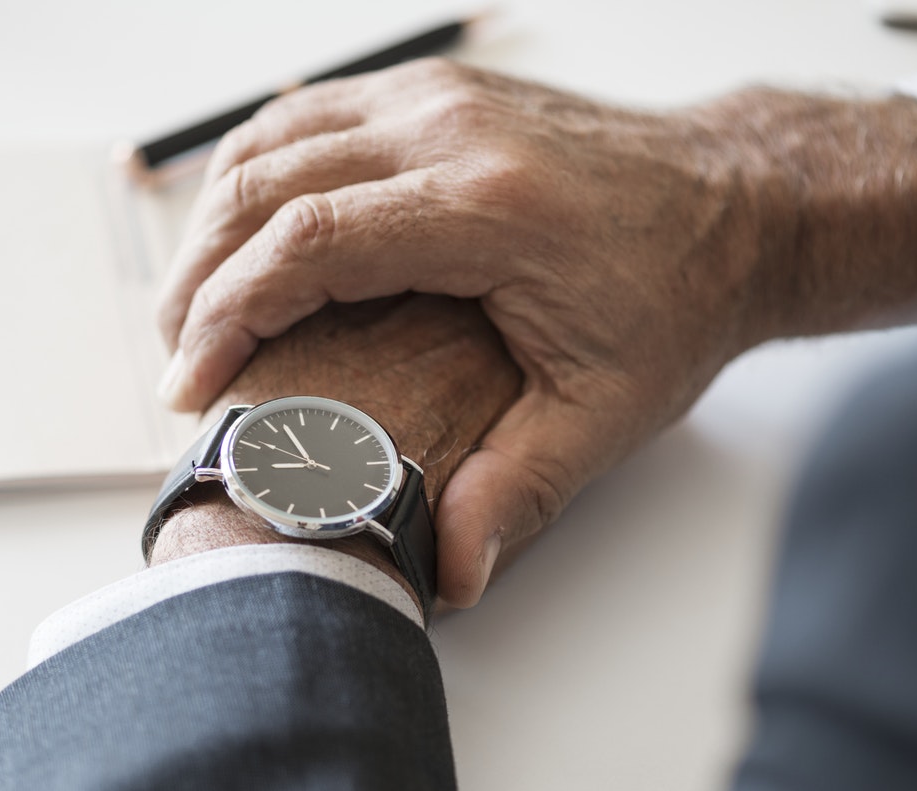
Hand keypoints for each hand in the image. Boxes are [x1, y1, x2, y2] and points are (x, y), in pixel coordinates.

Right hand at [156, 59, 916, 606]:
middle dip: (197, 276)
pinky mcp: (437, 93)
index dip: (225, 315)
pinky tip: (244, 232)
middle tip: (178, 356)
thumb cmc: (677, 296)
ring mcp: (440, 98)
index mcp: (487, 208)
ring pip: (272, 137)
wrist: (738, 206)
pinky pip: (310, 115)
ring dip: (213, 221)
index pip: (304, 244)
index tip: (189, 382)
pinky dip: (256, 173)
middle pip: (264, 183)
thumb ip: (518, 488)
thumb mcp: (607, 410)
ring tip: (194, 305)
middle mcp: (451, 131)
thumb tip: (450, 572)